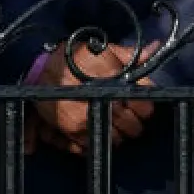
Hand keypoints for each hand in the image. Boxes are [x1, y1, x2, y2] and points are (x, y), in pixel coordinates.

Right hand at [29, 41, 156, 154]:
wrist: (38, 68)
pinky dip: (100, 138)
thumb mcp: (101, 49)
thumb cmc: (72, 58)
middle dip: (133, 121)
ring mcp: (87, 117)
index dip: (144, 105)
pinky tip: (96, 126)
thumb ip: (128, 54)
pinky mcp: (73, 130)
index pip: (144, 104)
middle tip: (124, 112)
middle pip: (134, 125)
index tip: (136, 101)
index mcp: (111, 75)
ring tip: (109, 120)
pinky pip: (98, 144)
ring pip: (119, 138)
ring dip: (118, 132)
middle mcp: (100, 98)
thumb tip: (154, 49)